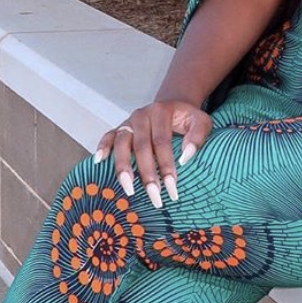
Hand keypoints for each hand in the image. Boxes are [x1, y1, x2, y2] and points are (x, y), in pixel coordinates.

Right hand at [93, 100, 212, 209]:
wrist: (173, 105)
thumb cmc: (187, 118)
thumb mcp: (201, 121)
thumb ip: (197, 136)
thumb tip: (185, 158)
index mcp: (161, 112)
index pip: (162, 143)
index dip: (166, 167)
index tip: (172, 189)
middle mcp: (141, 115)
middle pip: (141, 147)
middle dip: (147, 174)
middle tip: (154, 197)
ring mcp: (129, 122)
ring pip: (121, 143)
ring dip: (124, 168)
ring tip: (129, 189)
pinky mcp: (120, 127)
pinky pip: (108, 136)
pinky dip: (102, 147)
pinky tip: (100, 162)